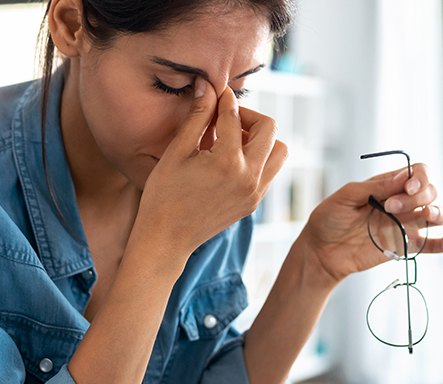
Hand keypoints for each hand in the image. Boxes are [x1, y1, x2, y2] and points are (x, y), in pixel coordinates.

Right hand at [136, 77, 288, 256]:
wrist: (166, 239)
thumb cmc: (163, 195)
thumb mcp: (177, 151)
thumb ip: (197, 117)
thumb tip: (207, 86)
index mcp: (228, 161)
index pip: (234, 116)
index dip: (223, 98)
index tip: (216, 91)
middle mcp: (249, 177)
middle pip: (270, 128)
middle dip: (249, 116)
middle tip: (226, 118)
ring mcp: (255, 192)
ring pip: (279, 151)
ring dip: (261, 138)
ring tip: (233, 139)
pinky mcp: (254, 203)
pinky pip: (270, 171)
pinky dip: (259, 157)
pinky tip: (232, 158)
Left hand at [300, 163, 442, 283]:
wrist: (321, 251)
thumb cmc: (329, 219)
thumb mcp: (346, 197)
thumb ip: (375, 187)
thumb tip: (403, 178)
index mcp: (388, 185)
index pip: (417, 173)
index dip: (419, 178)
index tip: (406, 187)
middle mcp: (401, 203)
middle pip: (429, 191)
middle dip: (417, 196)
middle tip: (390, 207)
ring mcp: (405, 224)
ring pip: (436, 214)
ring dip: (438, 212)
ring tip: (426, 215)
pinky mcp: (405, 246)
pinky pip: (431, 244)